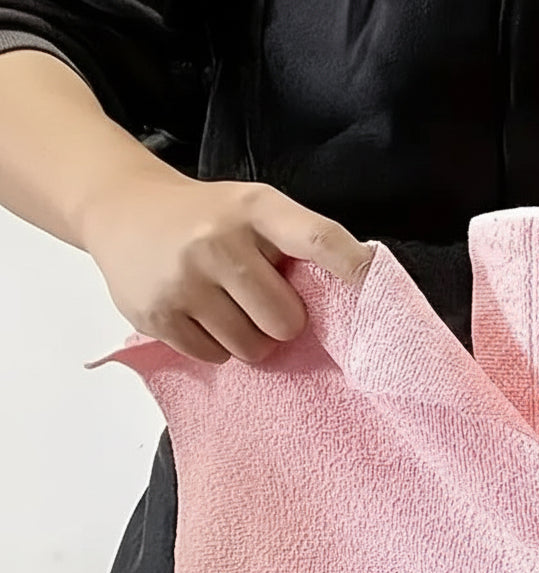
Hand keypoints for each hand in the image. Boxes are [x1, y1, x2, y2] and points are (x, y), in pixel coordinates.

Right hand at [80, 173, 372, 363]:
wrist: (123, 209)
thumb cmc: (209, 217)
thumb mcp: (256, 207)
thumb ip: (300, 241)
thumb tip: (359, 287)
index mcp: (255, 209)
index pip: (317, 239)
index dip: (352, 268)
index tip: (373, 288)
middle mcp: (216, 241)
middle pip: (285, 321)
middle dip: (282, 320)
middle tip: (262, 301)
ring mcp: (183, 280)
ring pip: (251, 347)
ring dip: (250, 337)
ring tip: (229, 306)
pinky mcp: (156, 314)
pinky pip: (215, 356)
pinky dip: (216, 345)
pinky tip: (201, 314)